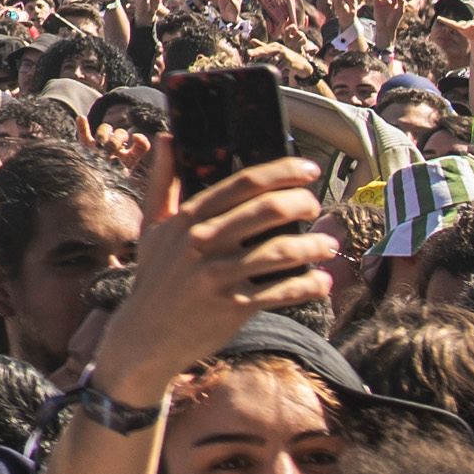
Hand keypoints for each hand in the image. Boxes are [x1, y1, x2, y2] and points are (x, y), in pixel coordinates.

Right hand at [91, 151, 330, 407]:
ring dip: (313, 246)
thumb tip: (166, 138)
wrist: (145, 335)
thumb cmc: (155, 277)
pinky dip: (308, 285)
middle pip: (265, 211)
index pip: (241, 184)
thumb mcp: (152, 228)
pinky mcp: (233, 306)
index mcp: (186, 218)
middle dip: (301, 204)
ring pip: (280, 252)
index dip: (281, 172)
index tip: (308, 169)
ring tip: (327, 244)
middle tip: (315, 206)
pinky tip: (320, 281)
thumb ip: (163, 183)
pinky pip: (282, 291)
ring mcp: (217, 275)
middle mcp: (201, 242)